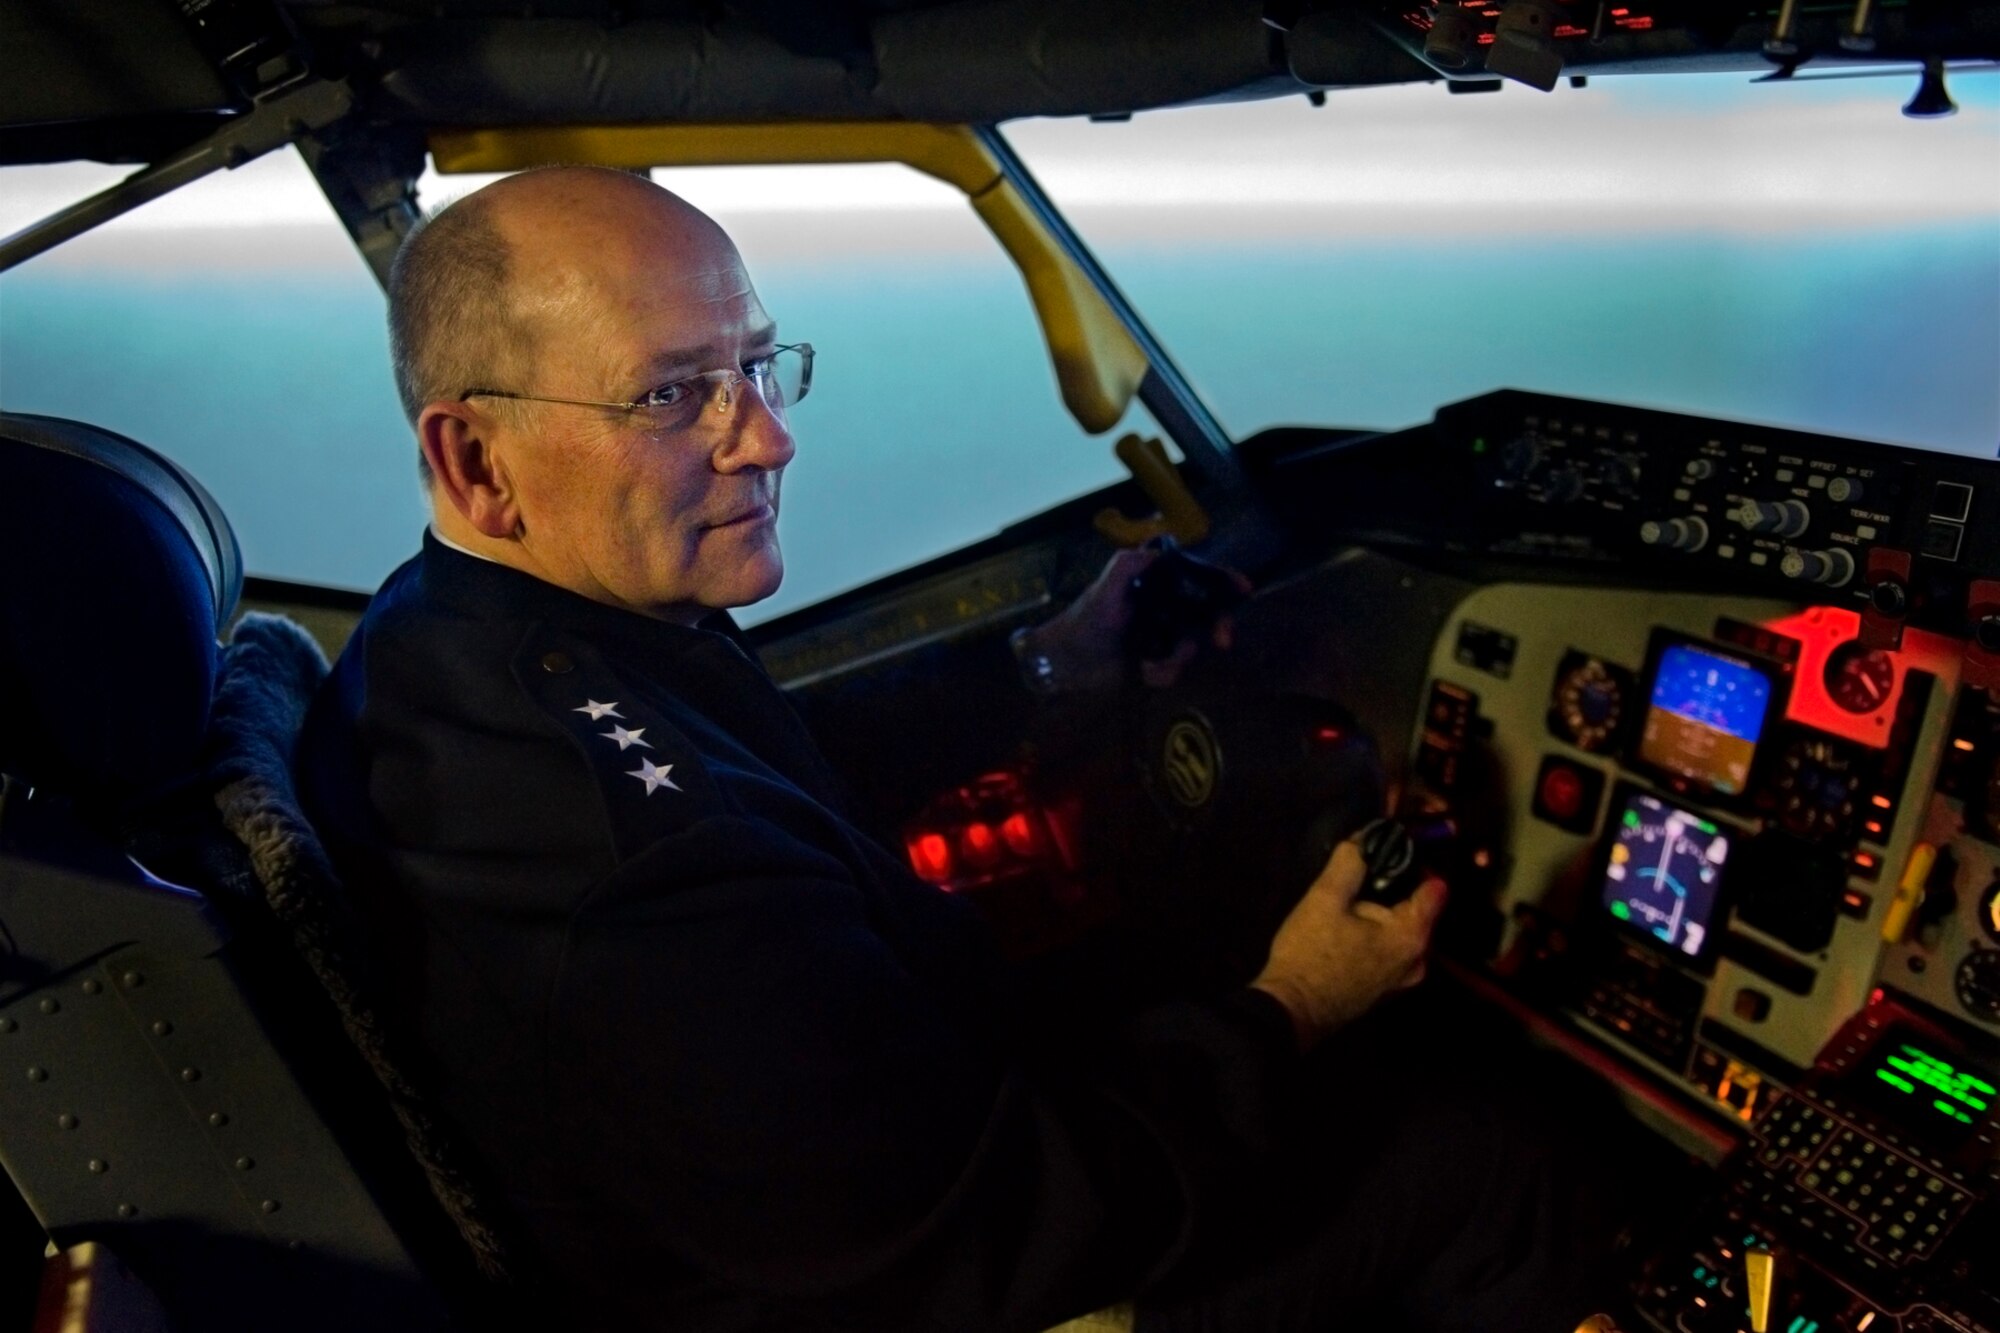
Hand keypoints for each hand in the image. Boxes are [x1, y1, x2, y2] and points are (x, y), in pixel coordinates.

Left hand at [1017, 547, 1248, 692]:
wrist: (1063, 664)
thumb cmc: (1082, 623)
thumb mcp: (1102, 592)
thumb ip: (1126, 567)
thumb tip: (1157, 550)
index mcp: (1154, 584)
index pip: (1195, 577)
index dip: (1221, 581)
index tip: (1243, 588)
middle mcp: (1163, 608)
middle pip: (1205, 613)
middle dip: (1217, 626)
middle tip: (1223, 640)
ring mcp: (1161, 637)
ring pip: (1191, 646)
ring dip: (1177, 657)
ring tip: (1151, 665)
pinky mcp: (1156, 664)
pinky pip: (1174, 670)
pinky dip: (1160, 673)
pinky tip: (1141, 673)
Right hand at [1251, 840, 1445, 1051]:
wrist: (1290, 1012)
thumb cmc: (1310, 954)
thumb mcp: (1325, 898)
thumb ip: (1350, 863)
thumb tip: (1363, 840)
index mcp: (1411, 936)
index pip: (1436, 888)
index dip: (1417, 864)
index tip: (1390, 854)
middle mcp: (1418, 961)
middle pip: (1417, 911)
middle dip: (1393, 892)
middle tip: (1356, 881)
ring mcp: (1403, 981)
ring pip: (1401, 933)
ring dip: (1381, 917)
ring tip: (1346, 906)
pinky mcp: (1386, 992)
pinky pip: (1391, 952)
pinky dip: (1376, 938)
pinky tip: (1345, 934)